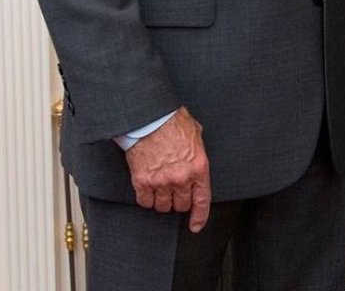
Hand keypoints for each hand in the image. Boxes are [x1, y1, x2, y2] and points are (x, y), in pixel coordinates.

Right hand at [125, 106, 210, 231]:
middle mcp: (181, 178)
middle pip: (181, 206)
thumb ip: (197, 151)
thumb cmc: (173, 123)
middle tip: (175, 191)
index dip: (199, 216)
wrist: (150, 119)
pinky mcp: (143, 182)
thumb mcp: (196, 134)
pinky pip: (145, 202)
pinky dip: (147, 198)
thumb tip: (196, 158)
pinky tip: (148, 188)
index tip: (196, 226)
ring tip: (161, 187)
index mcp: (199, 167)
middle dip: (179, 202)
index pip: (202, 200)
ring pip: (163, 206)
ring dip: (162, 201)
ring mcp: (162, 182)